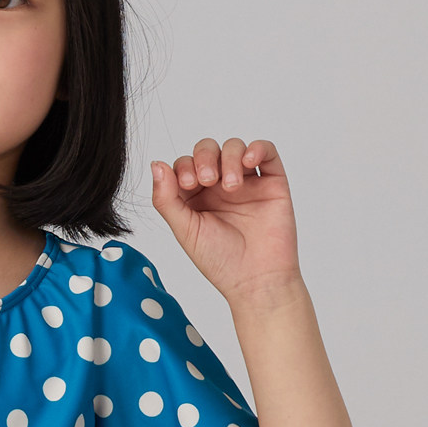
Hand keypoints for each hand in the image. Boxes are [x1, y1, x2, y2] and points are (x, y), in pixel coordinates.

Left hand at [148, 136, 301, 305]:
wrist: (257, 279)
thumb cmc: (220, 261)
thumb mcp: (184, 230)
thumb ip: (166, 199)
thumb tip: (155, 164)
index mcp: (196, 197)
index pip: (184, 165)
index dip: (183, 167)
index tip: (186, 185)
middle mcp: (220, 187)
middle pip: (207, 150)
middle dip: (203, 157)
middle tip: (208, 180)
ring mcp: (247, 182)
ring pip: (234, 147)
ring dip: (228, 158)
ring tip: (232, 186)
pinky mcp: (272, 181)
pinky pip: (266, 151)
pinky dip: (257, 148)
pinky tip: (248, 162)